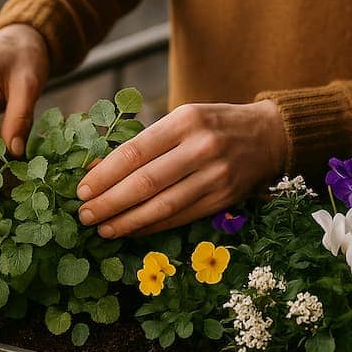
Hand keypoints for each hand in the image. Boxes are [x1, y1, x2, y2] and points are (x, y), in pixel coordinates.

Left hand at [76, 100, 288, 237]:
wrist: (270, 136)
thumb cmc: (213, 125)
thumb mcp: (180, 120)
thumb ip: (142, 143)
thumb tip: (96, 169)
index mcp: (185, 121)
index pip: (135, 152)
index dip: (105, 175)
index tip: (81, 190)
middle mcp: (202, 148)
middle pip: (146, 182)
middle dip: (109, 202)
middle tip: (84, 215)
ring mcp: (216, 176)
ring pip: (163, 206)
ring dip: (127, 221)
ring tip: (102, 229)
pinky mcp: (224, 199)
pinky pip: (180, 217)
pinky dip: (151, 227)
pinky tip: (130, 231)